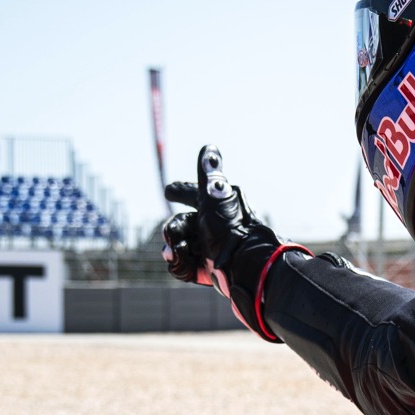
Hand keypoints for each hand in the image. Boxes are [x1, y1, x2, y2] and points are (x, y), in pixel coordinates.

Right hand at [161, 146, 284, 296]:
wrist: (244, 266)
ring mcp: (208, 248)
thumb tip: (210, 145)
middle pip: (179, 224)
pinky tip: (185, 266)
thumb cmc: (230, 230)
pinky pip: (184, 265)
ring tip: (179, 254)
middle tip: (174, 239)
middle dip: (172, 231)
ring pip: (178, 245)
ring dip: (174, 251)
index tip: (169, 191)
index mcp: (214, 206)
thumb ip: (209, 174)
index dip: (180, 191)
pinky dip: (181, 266)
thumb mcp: (216, 199)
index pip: (192, 194)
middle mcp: (211, 226)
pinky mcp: (206, 269)